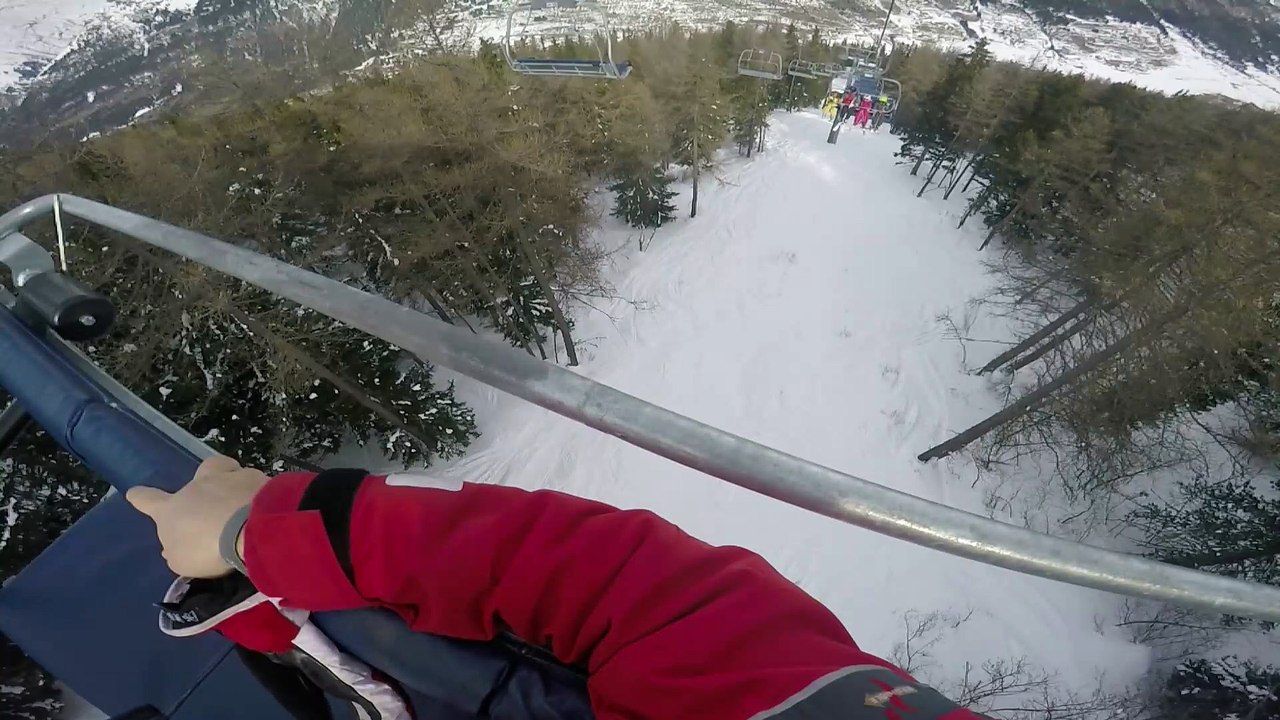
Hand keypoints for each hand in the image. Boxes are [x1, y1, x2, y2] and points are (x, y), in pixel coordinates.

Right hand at [127, 455, 268, 577]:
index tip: (135, 493)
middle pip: (200, 472)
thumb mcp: (181, 560)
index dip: (141, 498)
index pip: (149, 501)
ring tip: (245, 502)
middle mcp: (199, 486)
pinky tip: (266, 507)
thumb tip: (173, 546)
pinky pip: (256, 481)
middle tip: (215, 498)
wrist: (249, 529)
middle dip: (205, 480)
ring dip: (235, 484)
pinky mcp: (260, 479)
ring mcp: (231, 477)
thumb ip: (176, 551)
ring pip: (229, 469)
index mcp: (172, 508)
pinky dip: (259, 492)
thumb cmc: (206, 548)